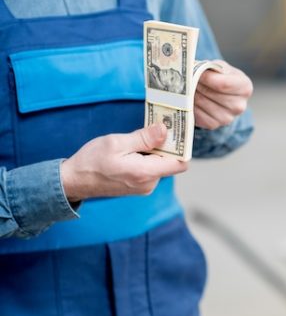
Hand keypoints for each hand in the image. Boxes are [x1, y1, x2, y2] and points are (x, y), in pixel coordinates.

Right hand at [61, 123, 187, 201]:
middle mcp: (149, 184)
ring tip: (136, 140)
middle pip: (170, 162)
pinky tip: (132, 150)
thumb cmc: (91, 161)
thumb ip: (144, 138)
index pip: (180, 163)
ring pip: (160, 164)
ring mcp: (145, 187)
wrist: (74, 181)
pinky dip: (146, 158)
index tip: (175, 131)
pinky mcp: (140, 186)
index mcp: (145, 173)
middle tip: (153, 128)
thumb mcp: (116, 143)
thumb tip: (165, 130)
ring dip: (153, 151)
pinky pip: (151, 169)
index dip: (181, 146)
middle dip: (164, 145)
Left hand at [194, 60, 252, 129]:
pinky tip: (191, 97)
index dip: (206, 77)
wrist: (223, 96)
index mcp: (245, 88)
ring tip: (189, 86)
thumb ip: (212, 67)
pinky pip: (196, 113)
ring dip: (191, 93)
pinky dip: (190, 104)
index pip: (222, 84)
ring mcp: (227, 118)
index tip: (195, 70)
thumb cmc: (222, 78)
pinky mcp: (213, 125)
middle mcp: (239, 106)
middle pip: (210, 93)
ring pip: (201, 102)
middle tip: (189, 77)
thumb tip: (195, 70)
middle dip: (196, 83)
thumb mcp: (222, 68)